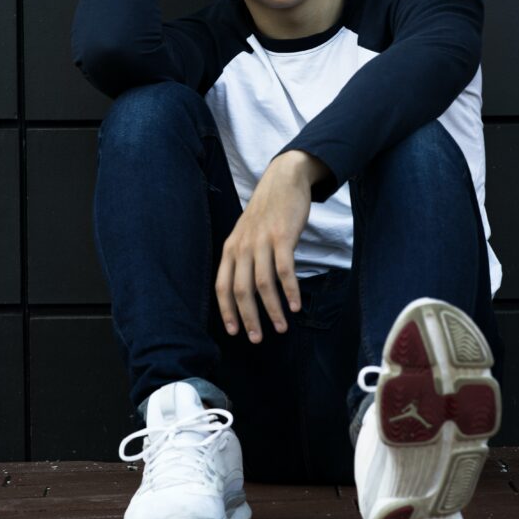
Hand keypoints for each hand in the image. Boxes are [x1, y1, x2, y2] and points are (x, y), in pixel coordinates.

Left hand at [215, 150, 329, 342]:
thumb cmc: (267, 211)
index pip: (221, 286)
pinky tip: (296, 305)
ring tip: (281, 327)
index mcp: (230, 248)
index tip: (234, 332)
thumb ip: (244, 258)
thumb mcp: (246, 233)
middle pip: (240, 290)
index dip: (226, 312)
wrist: (284, 179)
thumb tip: (246, 290)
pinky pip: (285, 270)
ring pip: (263, 284)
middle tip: (257, 339)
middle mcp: (242, 246)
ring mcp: (262, 241)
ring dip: (272, 310)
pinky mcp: (283, 237)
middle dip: (248, 318)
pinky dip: (290, 290)